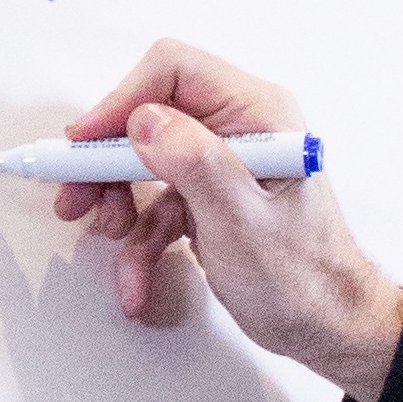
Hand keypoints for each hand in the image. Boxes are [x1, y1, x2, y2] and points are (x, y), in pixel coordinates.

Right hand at [51, 40, 402, 401]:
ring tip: (109, 241)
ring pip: (145, 165)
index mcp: (258, 114)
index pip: (174, 71)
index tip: (84, 143)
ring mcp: (223, 165)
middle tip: (73, 200)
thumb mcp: (243, 220)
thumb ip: (194, 162)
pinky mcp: (210, 200)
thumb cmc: (303, 277)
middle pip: (149, 118)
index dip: (122, 101)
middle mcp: (239, 128)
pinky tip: (136, 285)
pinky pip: (159, 209)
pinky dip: (142, 245)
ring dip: (119, 207)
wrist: (329, 329)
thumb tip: (144, 121)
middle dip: (107, 162)